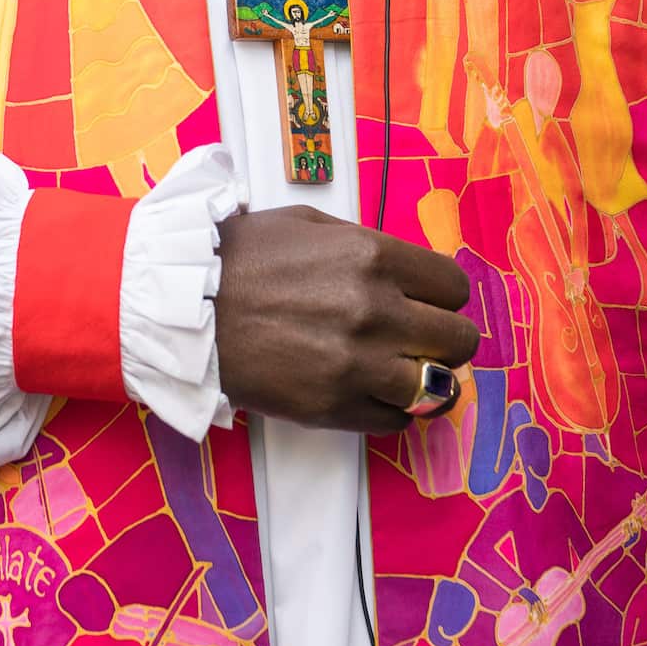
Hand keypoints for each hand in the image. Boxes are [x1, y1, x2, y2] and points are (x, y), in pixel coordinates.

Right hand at [214, 207, 479, 433]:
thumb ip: (367, 246)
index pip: (454, 286)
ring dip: (429, 381)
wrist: (188, 307)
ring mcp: (358, 364)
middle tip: (423, 337)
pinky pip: (398, 421)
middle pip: (459, 339)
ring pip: (439, 388)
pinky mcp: (336, 408)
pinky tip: (374, 391)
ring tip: (409, 374)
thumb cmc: (245, 256)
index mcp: (371, 256)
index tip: (432, 301)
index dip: (445, 295)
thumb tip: (410, 273)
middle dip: (445, 337)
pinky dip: (394, 409)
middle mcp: (375, 310)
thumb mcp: (311, 224)